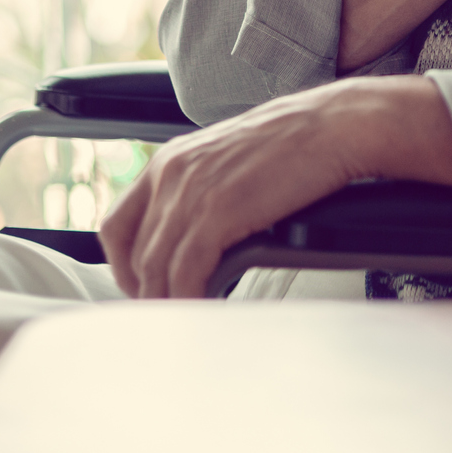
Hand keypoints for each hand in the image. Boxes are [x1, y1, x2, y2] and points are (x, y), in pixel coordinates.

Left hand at [98, 76, 451, 298]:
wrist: (334, 127)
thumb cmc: (296, 144)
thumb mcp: (231, 160)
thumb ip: (202, 190)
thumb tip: (198, 234)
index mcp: (169, 160)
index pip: (117, 225)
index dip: (122, 267)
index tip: (141, 288)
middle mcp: (170, 174)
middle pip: (134, 254)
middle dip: (146, 293)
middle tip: (164, 317)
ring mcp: (190, 193)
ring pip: (156, 269)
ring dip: (167, 303)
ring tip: (183, 325)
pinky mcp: (217, 213)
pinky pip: (186, 273)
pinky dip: (190, 299)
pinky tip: (204, 310)